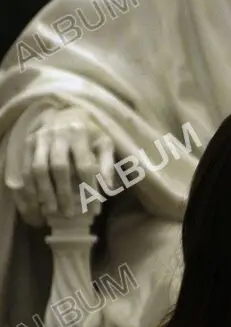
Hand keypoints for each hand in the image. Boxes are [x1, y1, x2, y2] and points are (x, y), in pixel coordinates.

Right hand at [11, 107, 113, 225]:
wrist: (65, 113)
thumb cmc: (89, 132)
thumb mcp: (104, 142)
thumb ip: (107, 163)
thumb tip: (108, 188)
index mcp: (80, 133)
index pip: (84, 164)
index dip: (89, 187)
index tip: (93, 208)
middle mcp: (58, 134)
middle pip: (59, 167)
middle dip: (63, 192)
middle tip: (69, 213)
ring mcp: (40, 138)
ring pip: (38, 168)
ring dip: (44, 192)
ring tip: (52, 211)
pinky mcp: (28, 143)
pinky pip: (25, 168)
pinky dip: (30, 187)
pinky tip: (36, 201)